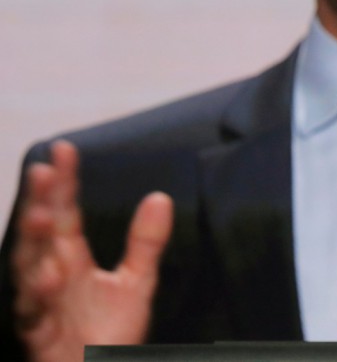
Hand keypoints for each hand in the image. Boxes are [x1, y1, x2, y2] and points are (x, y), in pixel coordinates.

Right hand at [12, 140, 173, 361]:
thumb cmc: (108, 336)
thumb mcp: (134, 284)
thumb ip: (144, 243)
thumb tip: (159, 198)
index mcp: (70, 260)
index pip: (65, 214)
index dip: (62, 183)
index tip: (64, 151)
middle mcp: (50, 276)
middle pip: (39, 234)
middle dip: (38, 204)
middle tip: (43, 173)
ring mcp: (41, 305)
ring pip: (26, 268)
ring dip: (32, 244)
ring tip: (42, 216)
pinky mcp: (38, 333)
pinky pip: (32, 312)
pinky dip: (37, 296)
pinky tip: (49, 277)